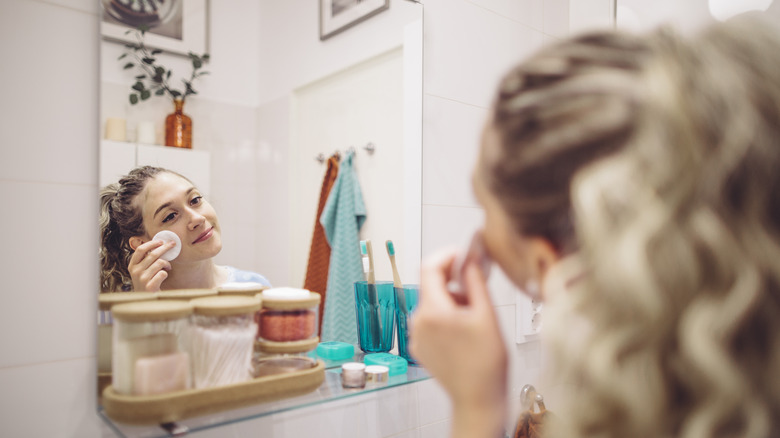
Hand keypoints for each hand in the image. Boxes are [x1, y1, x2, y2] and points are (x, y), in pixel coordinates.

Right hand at [128, 240, 173, 291]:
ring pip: (159, 263)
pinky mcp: (150, 286)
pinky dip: (166, 273)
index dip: (151, 243)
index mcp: (132, 266)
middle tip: (172, 244)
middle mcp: (135, 271)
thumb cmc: (146, 283)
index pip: (140, 249)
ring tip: (168, 266)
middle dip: (165, 248)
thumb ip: (146, 260)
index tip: (160, 241)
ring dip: (167, 263)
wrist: (146, 301)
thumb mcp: (141, 271)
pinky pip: (163, 273)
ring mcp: (142, 279)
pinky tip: (165, 275)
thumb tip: (159, 245)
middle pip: (152, 254)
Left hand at [410, 248, 507, 434]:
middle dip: (453, 282)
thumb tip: (471, 257)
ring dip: (450, 301)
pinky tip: (462, 332)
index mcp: (433, 312)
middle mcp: (418, 322)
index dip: (447, 255)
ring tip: (473, 319)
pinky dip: (444, 317)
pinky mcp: (419, 346)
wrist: (478, 398)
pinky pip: (429, 320)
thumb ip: (475, 280)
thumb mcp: (486, 315)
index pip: (429, 267)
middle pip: (431, 286)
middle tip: (476, 291)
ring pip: (431, 303)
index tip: (462, 255)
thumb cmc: (486, 364)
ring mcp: (416, 336)